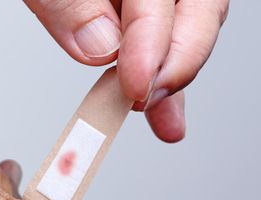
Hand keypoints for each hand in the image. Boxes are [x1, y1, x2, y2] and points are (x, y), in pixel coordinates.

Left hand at [24, 0, 228, 141]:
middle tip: (147, 101)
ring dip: (172, 77)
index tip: (136, 87)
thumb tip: (100, 50)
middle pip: (196, 10)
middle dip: (175, 64)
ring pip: (183, 26)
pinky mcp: (141, 2)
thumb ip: (70, 1)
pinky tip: (153, 102)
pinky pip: (160, 32)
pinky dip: (156, 69)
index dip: (154, 45)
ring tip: (163, 119)